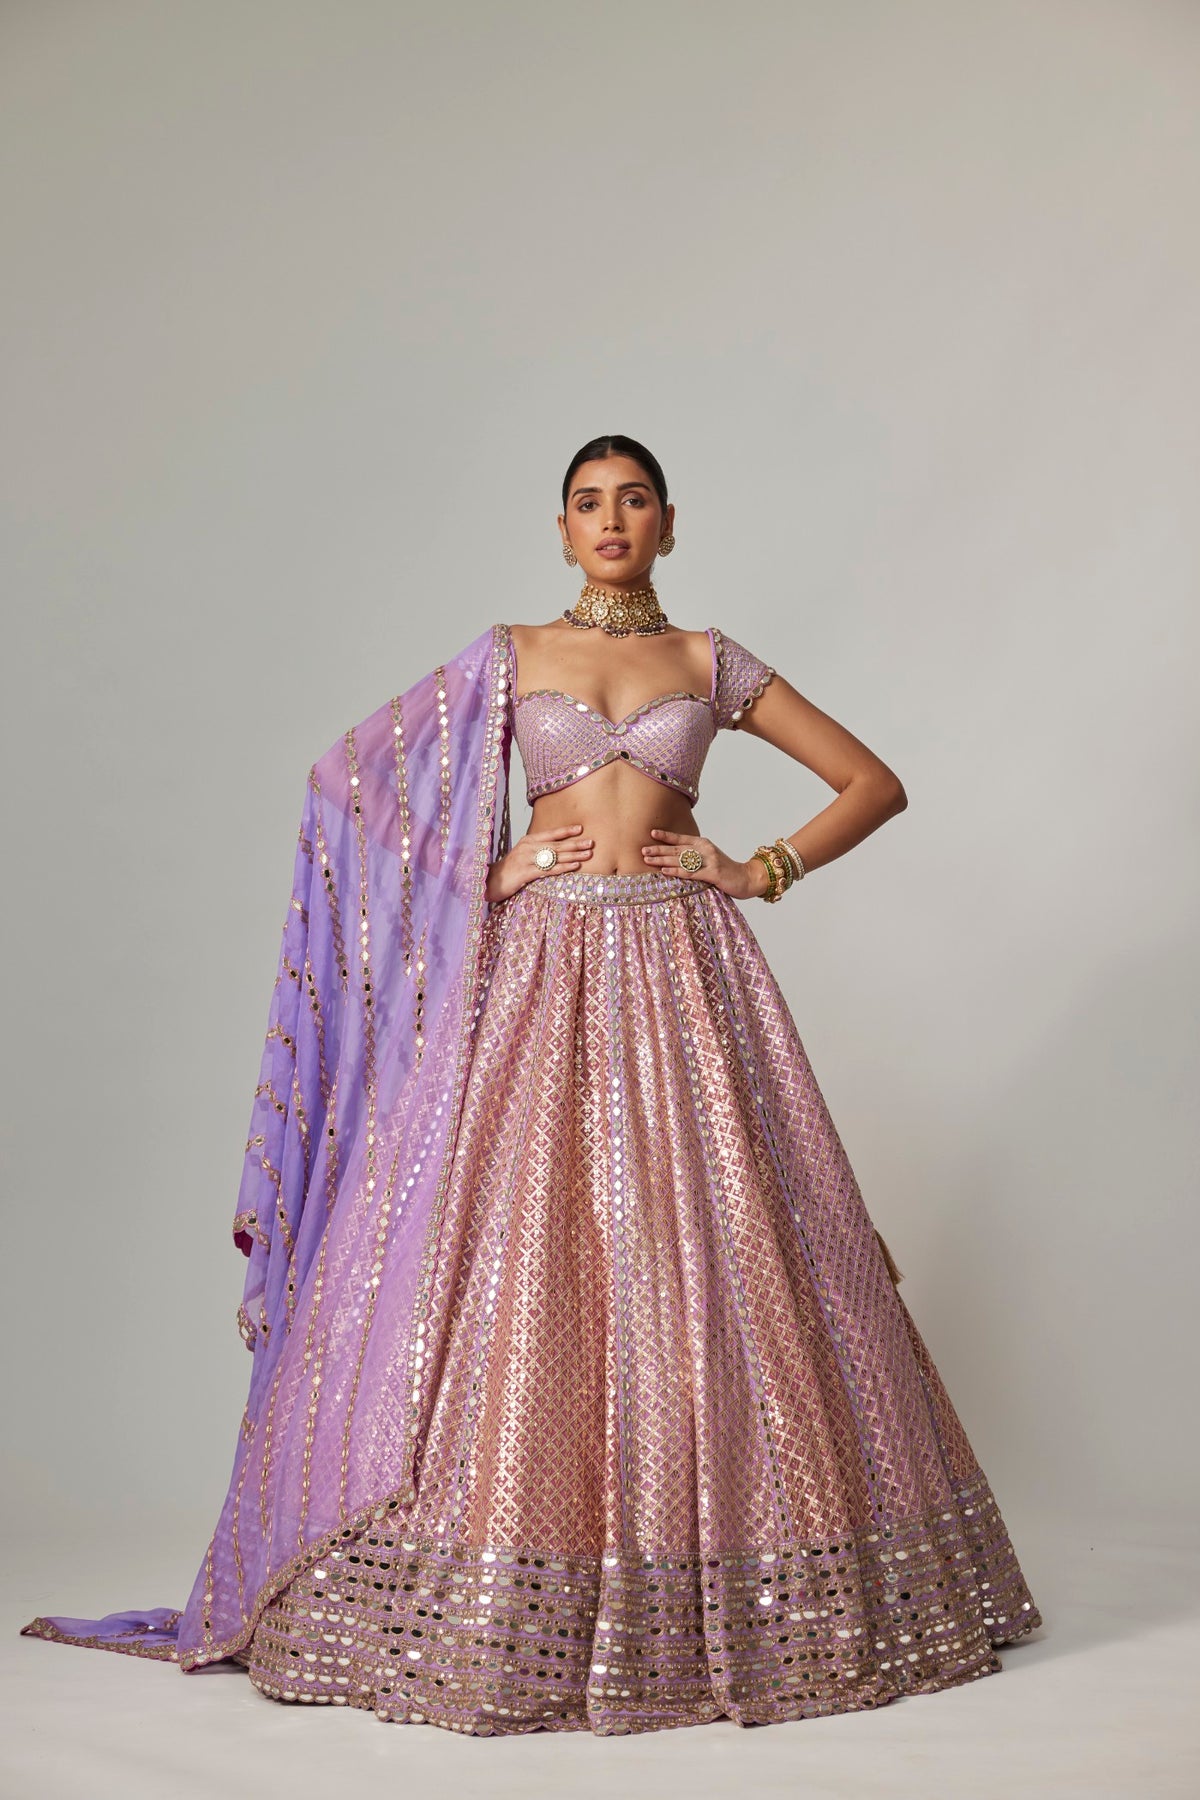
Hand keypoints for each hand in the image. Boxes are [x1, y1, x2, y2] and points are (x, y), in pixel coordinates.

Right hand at [485, 823, 593, 902]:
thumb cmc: (509, 869)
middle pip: (556, 845)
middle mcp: (528, 848)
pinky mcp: (526, 873)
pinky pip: (548, 870)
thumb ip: (537, 850)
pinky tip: (574, 866)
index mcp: (528, 841)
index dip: (565, 831)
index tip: (580, 829)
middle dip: (575, 844)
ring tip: (588, 854)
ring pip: (555, 856)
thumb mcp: (522, 855)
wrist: (490, 880)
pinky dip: (563, 868)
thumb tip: (555, 849)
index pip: (549, 834)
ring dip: (574, 855)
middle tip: (591, 843)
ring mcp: (527, 860)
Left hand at [640, 828, 768, 898]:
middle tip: (643, 849)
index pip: (682, 838)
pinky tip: (664, 871)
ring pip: (681, 860)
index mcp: (704, 844)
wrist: (748, 878)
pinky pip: (690, 873)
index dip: (666, 836)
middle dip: (659, 849)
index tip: (652, 833)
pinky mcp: (712, 874)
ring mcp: (709, 861)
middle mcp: (705, 849)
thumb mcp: (710, 859)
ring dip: (662, 860)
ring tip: (648, 859)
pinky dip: (676, 872)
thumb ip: (696, 857)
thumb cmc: (726, 870)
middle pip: (677, 849)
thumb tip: (676, 858)